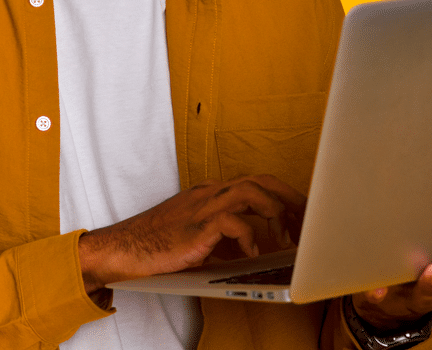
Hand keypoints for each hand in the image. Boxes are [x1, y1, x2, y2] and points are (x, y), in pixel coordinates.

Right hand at [78, 175, 305, 292]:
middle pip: (260, 180)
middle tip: (307, 220)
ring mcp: (203, 206)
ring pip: (250, 191)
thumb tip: (251, 246)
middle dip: (289, 197)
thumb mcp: (199, 236)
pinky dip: (248, 236)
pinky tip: (251, 252)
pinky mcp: (197, 226)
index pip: (256, 183)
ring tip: (283, 237)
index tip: (301, 214)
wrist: (124, 248)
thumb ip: (224, 235)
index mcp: (211, 193)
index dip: (283, 196)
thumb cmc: (157, 244)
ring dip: (273, 212)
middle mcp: (210, 193)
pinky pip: (232, 221)